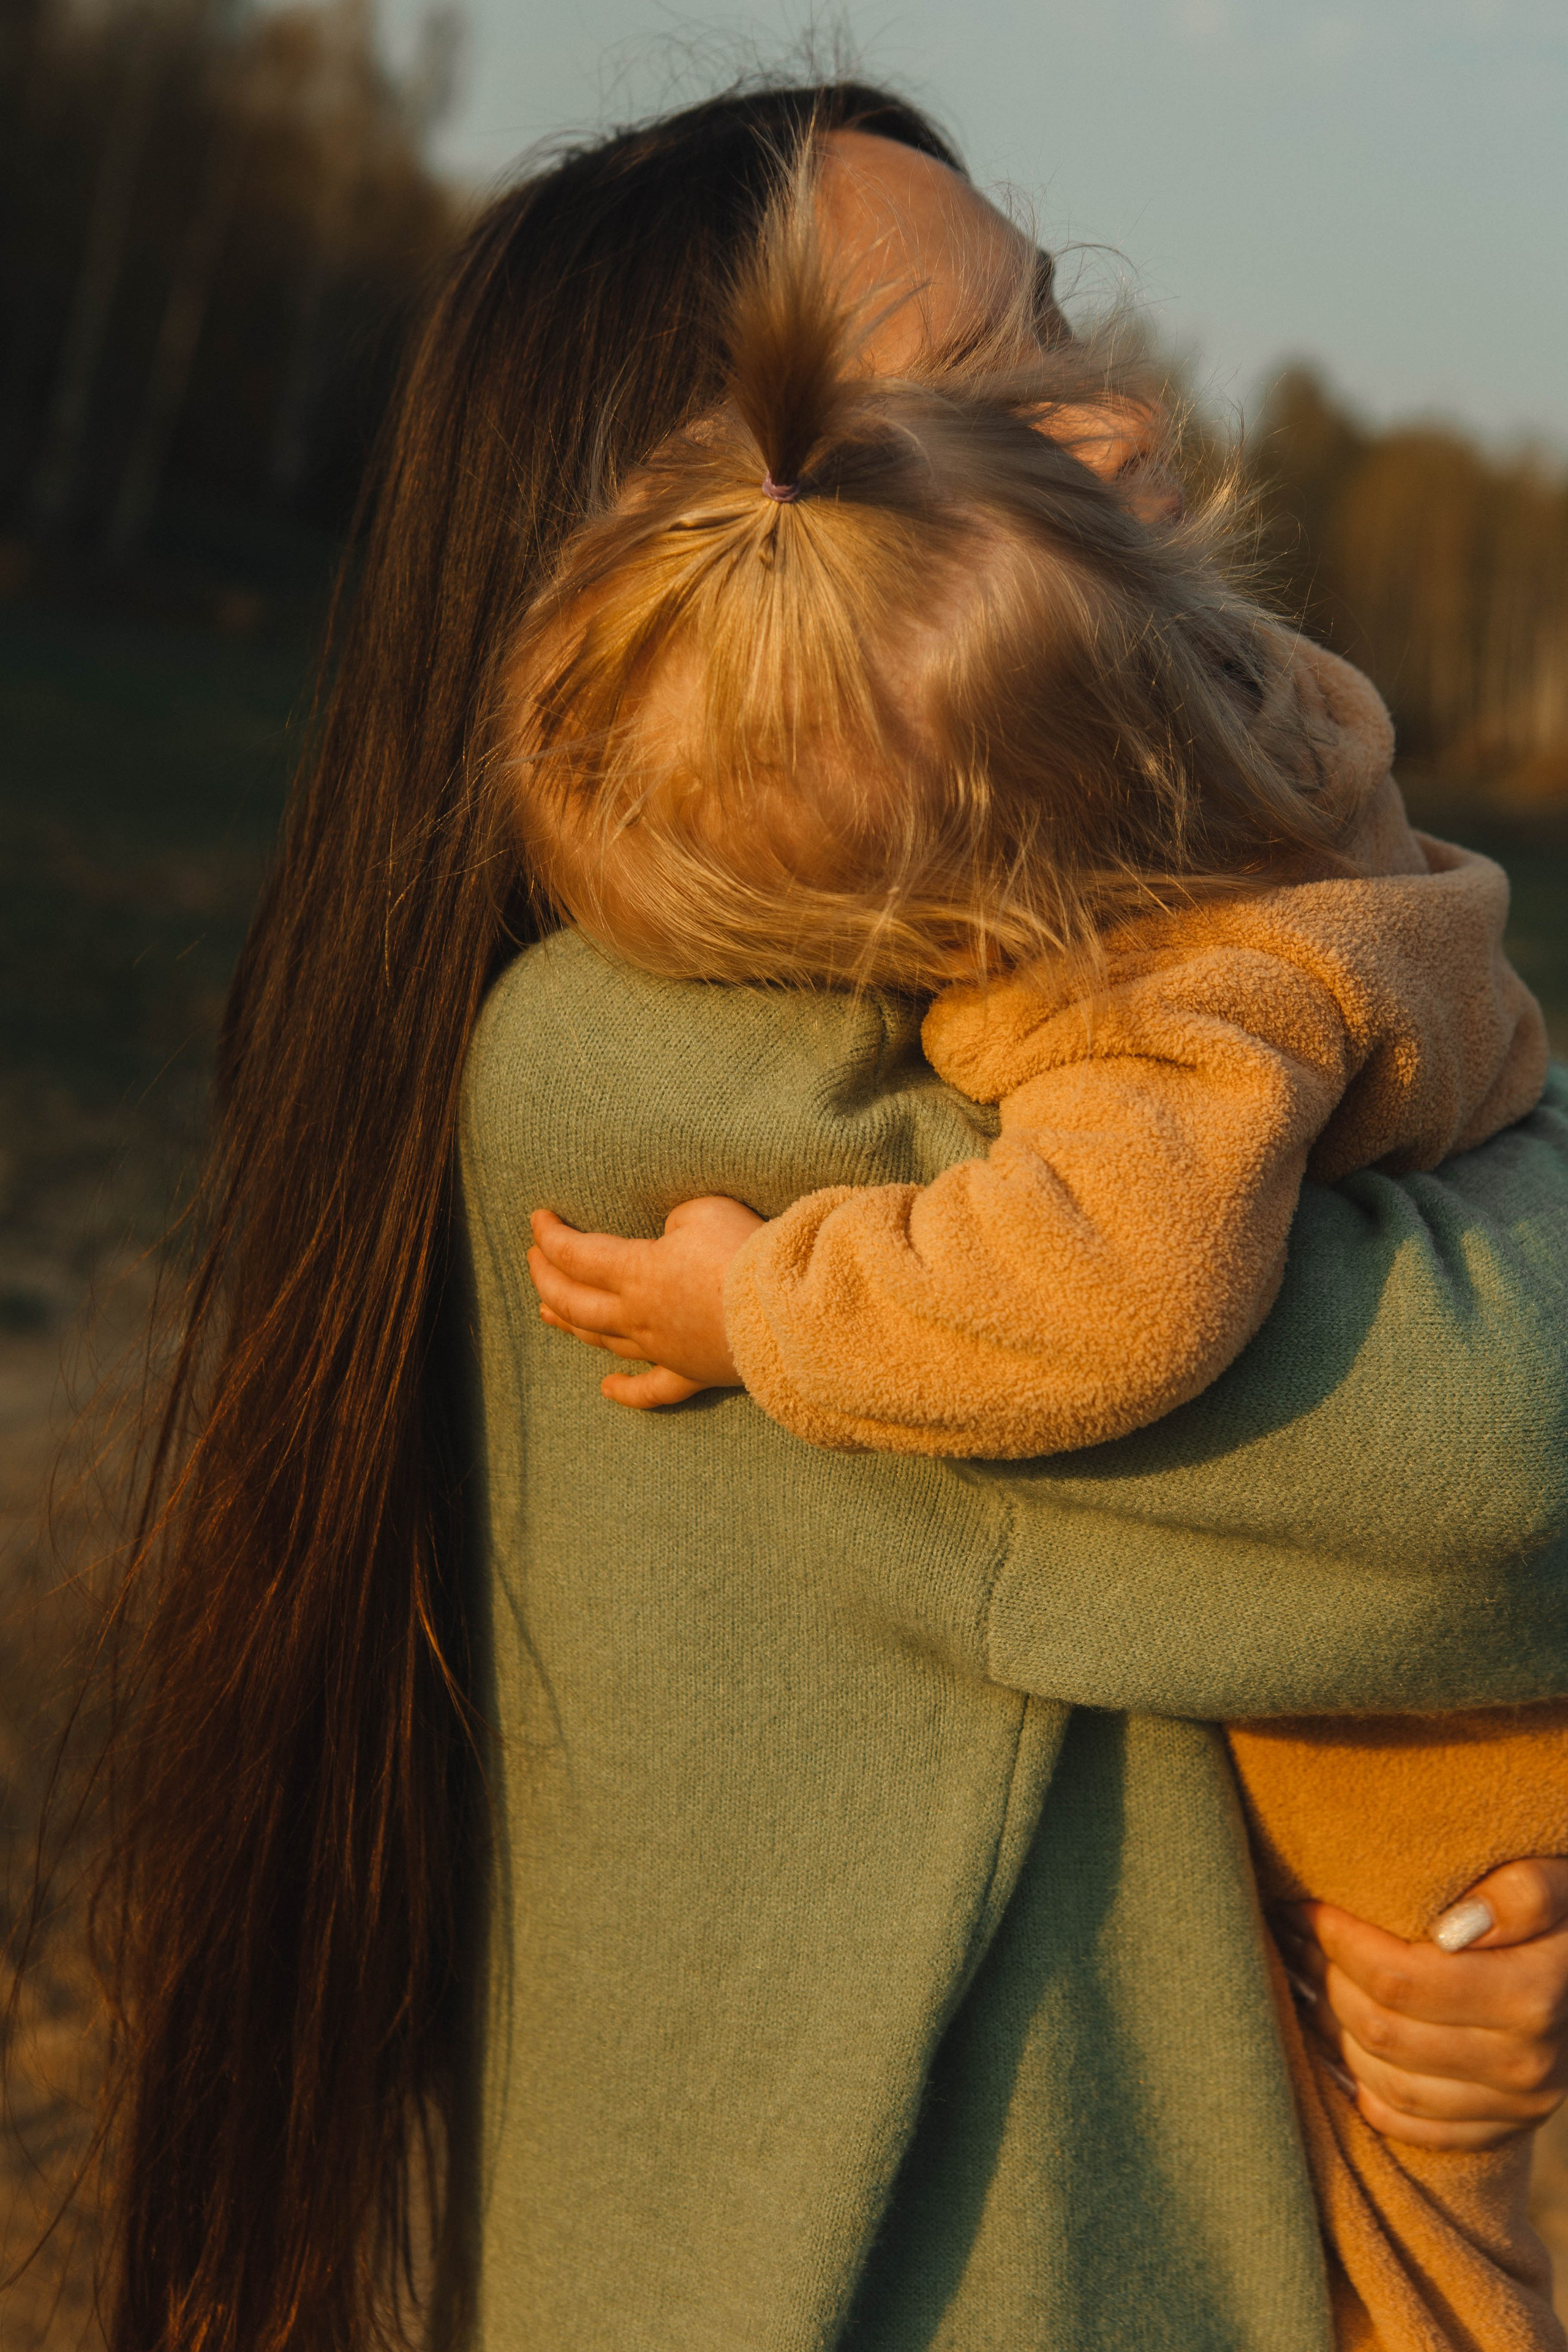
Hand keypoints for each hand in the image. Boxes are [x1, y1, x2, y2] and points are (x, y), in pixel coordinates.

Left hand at [527, 1197, 764, 1408]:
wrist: (790, 1312)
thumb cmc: (747, 1253)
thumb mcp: (704, 1211)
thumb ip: (673, 1221)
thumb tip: (666, 1236)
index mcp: (636, 1273)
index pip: (576, 1254)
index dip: (550, 1236)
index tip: (537, 1219)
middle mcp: (638, 1317)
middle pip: (576, 1301)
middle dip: (546, 1277)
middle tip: (533, 1259)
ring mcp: (663, 1350)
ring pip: (602, 1341)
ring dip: (570, 1325)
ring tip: (546, 1313)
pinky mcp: (693, 1372)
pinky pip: (654, 1390)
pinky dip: (627, 1392)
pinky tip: (607, 1389)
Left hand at [1277, 1858, 1567, 2149]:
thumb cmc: (1564, 1915)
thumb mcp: (1557, 1881)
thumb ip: (1522, 1894)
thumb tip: (1453, 1928)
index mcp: (1534, 1998)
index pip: (1402, 1980)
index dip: (1341, 1941)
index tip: (1310, 1905)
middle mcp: (1525, 2065)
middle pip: (1383, 2031)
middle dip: (1327, 1977)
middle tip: (1299, 1934)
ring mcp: (1513, 2107)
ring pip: (1383, 2080)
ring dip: (1332, 2028)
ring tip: (1309, 1974)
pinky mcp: (1499, 2130)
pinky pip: (1406, 2123)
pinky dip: (1361, 2085)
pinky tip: (1339, 2040)